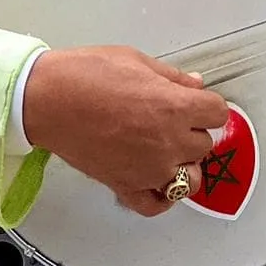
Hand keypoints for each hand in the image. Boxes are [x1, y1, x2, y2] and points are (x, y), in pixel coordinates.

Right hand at [21, 45, 228, 216]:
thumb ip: (172, 77)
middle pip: (204, 144)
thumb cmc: (88, 72)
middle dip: (193, 129)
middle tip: (171, 117)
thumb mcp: (137, 60)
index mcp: (173, 106)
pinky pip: (158, 204)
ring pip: (190, 177)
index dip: (208, 105)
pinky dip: (162, 195)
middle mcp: (168, 142)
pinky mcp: (125, 187)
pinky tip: (156, 179)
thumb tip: (196, 85)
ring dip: (183, 163)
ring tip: (164, 147)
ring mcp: (149, 169)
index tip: (196, 102)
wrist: (48, 99)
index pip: (217, 113)